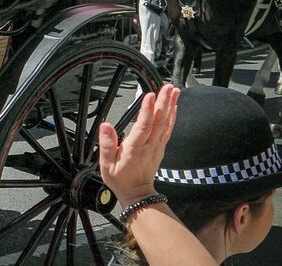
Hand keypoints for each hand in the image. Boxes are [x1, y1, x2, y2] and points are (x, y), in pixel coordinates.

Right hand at [99, 84, 179, 207]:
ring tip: (175, 91)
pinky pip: (168, 129)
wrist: (137, 194)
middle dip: (164, 102)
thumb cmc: (120, 179)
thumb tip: (106, 126)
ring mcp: (157, 146)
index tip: (150, 95)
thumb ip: (106, 144)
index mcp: (135, 148)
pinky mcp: (160, 146)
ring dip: (171, 106)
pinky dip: (172, 116)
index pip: (143, 126)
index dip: (147, 110)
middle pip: (158, 121)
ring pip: (166, 123)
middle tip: (168, 87)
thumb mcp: (106, 164)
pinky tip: (174, 106)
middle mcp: (149, 145)